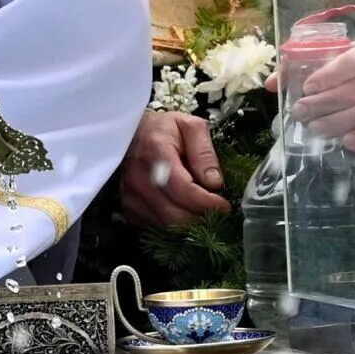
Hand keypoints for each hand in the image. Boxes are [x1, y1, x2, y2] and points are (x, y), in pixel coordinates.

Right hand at [119, 108, 229, 229]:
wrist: (133, 134)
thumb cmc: (164, 129)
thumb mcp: (191, 127)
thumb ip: (205, 153)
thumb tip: (214, 183)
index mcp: (156, 153)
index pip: (182, 189)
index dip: (206, 203)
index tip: (225, 205)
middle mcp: (139, 178)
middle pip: (174, 214)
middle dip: (201, 217)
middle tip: (217, 212)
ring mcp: (130, 195)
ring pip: (166, 225)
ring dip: (189, 223)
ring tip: (203, 211)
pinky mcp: (129, 208)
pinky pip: (156, 226)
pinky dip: (174, 224)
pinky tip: (184, 210)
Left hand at [291, 39, 354, 150]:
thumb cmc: (353, 69)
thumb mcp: (332, 59)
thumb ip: (300, 67)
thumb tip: (271, 84)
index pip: (354, 61)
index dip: (330, 75)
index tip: (308, 88)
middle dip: (325, 103)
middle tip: (300, 112)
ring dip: (338, 122)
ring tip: (314, 128)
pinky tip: (346, 142)